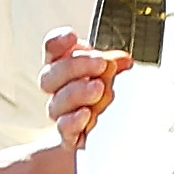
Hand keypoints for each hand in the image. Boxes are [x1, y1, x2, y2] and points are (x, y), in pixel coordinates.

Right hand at [41, 29, 120, 150]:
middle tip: (100, 64)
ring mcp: (62, 113)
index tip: (71, 36)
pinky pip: (64, 129)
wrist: (107, 134)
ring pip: (56, 103)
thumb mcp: (113, 76)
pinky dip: (74, 120)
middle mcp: (58, 90)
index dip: (57, 43)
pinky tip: (86, 114)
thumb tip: (123, 61)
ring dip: (77, 92)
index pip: (52, 51)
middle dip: (75, 66)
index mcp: (65, 68)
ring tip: (99, 88)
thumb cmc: (109, 96)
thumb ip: (114, 65)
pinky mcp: (70, 136)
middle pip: (50, 76)